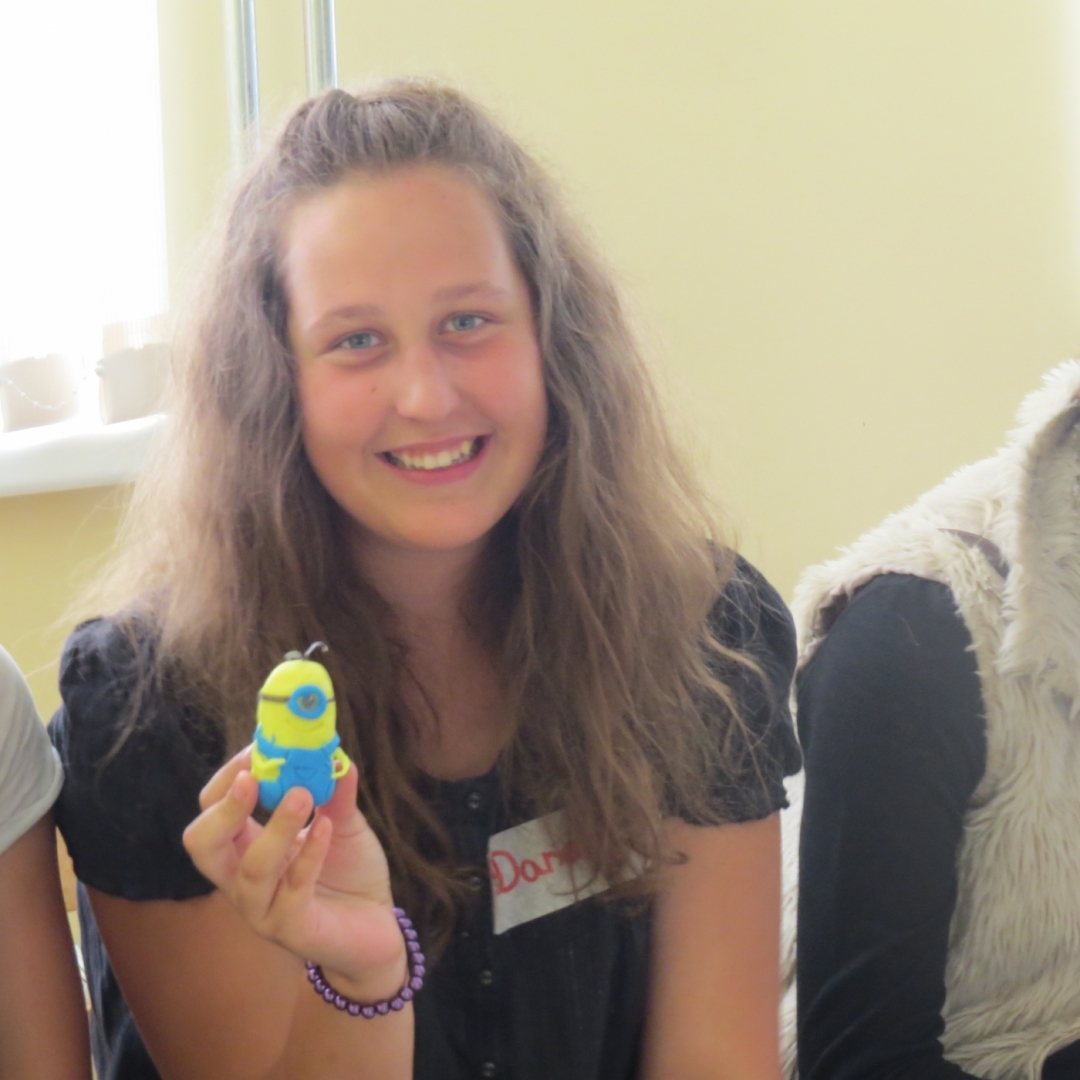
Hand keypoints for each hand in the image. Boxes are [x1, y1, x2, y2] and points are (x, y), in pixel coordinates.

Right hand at [183, 747, 406, 997]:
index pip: (211, 811)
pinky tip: (327, 828)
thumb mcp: (342, 822)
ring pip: (250, 869)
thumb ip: (334, 791)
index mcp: (246, 847)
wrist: (377, 928)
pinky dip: (308, 856)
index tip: (258, 749)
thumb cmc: (348, 873)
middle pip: (203, 845)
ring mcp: (264, 908)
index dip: (228, 778)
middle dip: (223, 809)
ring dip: (275, 828)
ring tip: (302, 795)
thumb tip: (335, 752)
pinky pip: (292, 892)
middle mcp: (243, 879)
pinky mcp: (293, 930)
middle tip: (251, 779)